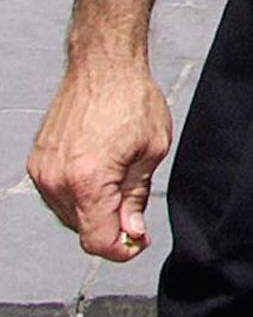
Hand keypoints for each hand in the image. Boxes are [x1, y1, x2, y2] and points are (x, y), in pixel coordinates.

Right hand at [27, 57, 172, 259]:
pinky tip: (99, 174)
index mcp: (88, 179)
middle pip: (82, 230)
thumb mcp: (151, 151)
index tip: (137, 243)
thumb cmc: (132, 99)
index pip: (97, 240)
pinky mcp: (37, 163)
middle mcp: (57, 179)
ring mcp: (43, 171)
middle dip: (111, 229)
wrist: (103, 67)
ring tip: (119, 181)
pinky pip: (58, 196)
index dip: (121, 250)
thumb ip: (136, 198)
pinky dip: (78, 195)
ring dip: (94, 211)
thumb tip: (133, 233)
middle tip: (136, 212)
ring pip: (69, 215)